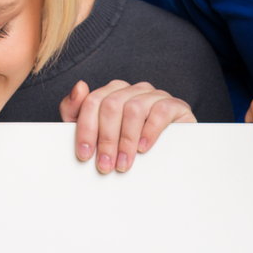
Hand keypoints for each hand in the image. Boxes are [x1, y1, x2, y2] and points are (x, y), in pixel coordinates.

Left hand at [60, 78, 194, 173]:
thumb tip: (79, 87)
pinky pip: (160, 111)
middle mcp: (132, 90)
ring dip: (126, 140)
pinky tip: (144, 148)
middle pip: (111, 105)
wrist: (169, 152)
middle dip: (106, 139)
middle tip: (105, 165)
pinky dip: (150, 131)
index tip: (85, 155)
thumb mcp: (97, 132)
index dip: (86, 129)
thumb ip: (77, 111)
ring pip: (134, 108)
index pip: (92, 102)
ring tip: (124, 163)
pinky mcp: (175, 105)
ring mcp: (154, 96)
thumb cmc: (128, 143)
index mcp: (112, 92)